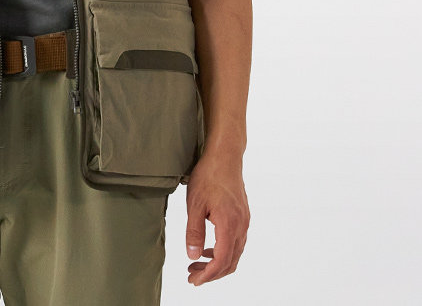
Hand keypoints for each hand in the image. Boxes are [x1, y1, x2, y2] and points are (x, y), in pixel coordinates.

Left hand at [184, 149, 249, 286]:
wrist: (225, 155)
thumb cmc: (209, 175)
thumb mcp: (195, 204)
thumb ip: (194, 232)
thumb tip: (193, 257)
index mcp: (230, 225)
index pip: (222, 261)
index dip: (208, 275)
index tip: (194, 281)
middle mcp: (241, 226)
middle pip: (230, 262)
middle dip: (211, 273)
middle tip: (192, 276)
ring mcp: (244, 221)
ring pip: (234, 253)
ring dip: (217, 263)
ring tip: (197, 264)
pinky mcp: (242, 216)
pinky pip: (236, 242)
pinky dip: (223, 251)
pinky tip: (208, 248)